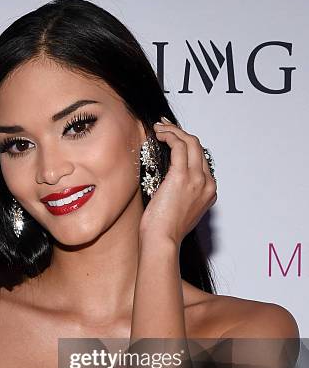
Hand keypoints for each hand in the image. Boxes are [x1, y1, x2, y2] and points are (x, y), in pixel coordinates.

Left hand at [139, 118, 216, 245]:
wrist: (162, 241)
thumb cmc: (164, 231)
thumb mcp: (179, 210)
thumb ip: (181, 193)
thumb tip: (168, 180)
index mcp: (209, 192)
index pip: (200, 160)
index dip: (186, 145)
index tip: (172, 139)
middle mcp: (207, 183)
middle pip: (198, 147)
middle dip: (181, 132)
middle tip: (165, 126)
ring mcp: (197, 179)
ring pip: (190, 142)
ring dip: (174, 131)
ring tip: (159, 128)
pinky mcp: (182, 176)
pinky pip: (178, 146)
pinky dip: (169, 136)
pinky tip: (158, 134)